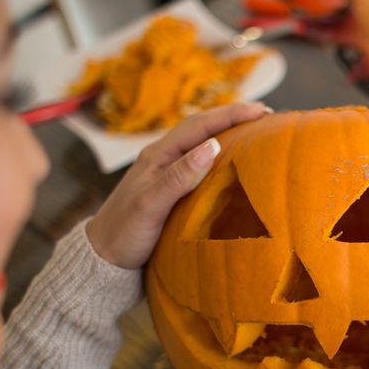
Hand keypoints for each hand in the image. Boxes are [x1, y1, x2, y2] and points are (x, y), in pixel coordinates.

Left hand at [87, 102, 269, 268]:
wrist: (102, 257)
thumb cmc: (124, 232)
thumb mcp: (151, 205)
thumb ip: (180, 176)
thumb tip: (213, 145)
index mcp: (158, 155)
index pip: (199, 126)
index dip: (231, 115)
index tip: (261, 111)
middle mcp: (163, 158)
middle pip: (201, 128)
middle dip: (233, 118)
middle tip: (266, 115)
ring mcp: (166, 172)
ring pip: (200, 143)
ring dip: (227, 133)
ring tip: (255, 130)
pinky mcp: (170, 188)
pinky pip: (199, 163)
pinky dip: (220, 154)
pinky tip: (233, 160)